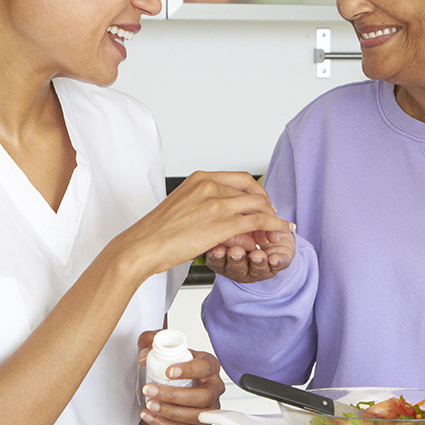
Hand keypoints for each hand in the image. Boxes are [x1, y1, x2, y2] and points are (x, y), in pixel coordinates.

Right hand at [116, 171, 294, 278]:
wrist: (142, 245)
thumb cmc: (156, 232)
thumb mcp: (182, 206)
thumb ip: (204, 204)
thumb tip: (219, 215)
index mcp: (200, 178)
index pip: (240, 179)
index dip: (256, 192)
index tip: (260, 204)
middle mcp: (210, 185)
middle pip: (253, 190)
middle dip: (267, 204)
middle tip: (272, 218)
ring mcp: (217, 203)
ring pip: (259, 205)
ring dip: (272, 218)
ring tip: (277, 230)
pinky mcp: (221, 224)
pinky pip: (258, 221)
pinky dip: (275, 225)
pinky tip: (282, 231)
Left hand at [137, 331, 224, 424]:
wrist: (173, 382)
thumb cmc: (173, 363)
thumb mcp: (160, 345)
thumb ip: (150, 341)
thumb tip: (144, 357)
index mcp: (210, 365)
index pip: (206, 367)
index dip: (189, 370)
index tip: (168, 372)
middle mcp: (214, 387)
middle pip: (203, 396)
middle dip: (174, 396)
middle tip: (150, 390)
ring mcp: (210, 408)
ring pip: (197, 416)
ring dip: (170, 412)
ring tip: (149, 404)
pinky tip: (150, 416)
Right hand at [206, 229, 295, 282]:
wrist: (272, 233)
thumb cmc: (247, 229)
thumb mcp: (235, 224)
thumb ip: (228, 226)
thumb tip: (220, 219)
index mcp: (225, 259)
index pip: (217, 261)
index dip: (217, 257)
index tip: (217, 249)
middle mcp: (240, 268)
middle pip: (236, 268)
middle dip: (236, 259)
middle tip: (236, 252)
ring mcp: (259, 269)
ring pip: (257, 269)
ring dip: (257, 261)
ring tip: (258, 255)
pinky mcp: (278, 265)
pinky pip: (278, 265)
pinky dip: (276, 262)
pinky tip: (274, 259)